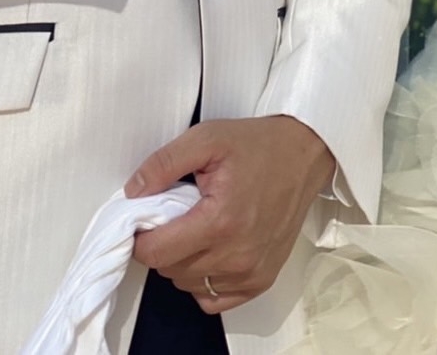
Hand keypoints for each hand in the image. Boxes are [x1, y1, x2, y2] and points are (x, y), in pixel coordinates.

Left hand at [125, 116, 334, 312]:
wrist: (303, 155)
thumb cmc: (258, 146)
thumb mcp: (206, 138)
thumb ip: (164, 163)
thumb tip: (133, 192)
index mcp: (220, 221)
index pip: (156, 253)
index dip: (141, 236)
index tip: (146, 219)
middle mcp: (236, 255)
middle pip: (169, 270)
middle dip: (162, 244)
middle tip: (175, 215)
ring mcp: (250, 272)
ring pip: (188, 284)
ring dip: (182, 261)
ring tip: (197, 227)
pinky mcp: (261, 279)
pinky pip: (214, 298)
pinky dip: (203, 280)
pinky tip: (210, 250)